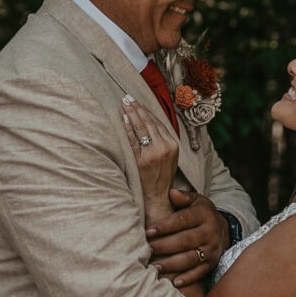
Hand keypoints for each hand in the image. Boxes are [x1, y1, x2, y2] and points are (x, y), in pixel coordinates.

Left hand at [121, 97, 178, 224]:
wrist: (159, 198)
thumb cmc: (162, 177)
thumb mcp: (168, 158)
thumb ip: (162, 141)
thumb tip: (149, 123)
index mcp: (173, 145)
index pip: (158, 122)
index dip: (147, 110)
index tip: (137, 101)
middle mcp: (165, 148)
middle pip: (148, 122)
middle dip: (137, 108)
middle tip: (127, 97)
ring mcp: (153, 154)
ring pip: (141, 129)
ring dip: (131, 114)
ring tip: (123, 104)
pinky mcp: (141, 161)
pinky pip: (133, 141)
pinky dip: (127, 129)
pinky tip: (122, 120)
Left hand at [147, 188, 230, 285]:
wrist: (223, 230)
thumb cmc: (200, 214)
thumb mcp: (196, 201)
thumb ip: (183, 197)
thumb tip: (172, 193)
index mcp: (204, 215)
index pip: (183, 220)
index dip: (165, 226)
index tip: (148, 232)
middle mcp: (210, 233)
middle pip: (185, 241)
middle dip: (165, 246)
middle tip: (148, 250)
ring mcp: (212, 250)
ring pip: (190, 258)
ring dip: (172, 264)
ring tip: (154, 267)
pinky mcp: (212, 264)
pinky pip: (199, 273)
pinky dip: (187, 279)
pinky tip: (173, 283)